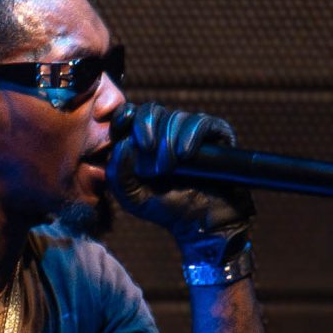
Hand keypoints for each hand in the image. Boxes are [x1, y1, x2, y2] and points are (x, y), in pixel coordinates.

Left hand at [108, 102, 254, 263]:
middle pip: (151, 110)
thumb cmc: (166, 209)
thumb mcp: (131, 197)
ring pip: (176, 117)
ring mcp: (191, 131)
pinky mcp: (216, 135)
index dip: (124, 115)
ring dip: (169, 140)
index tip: (123, 126)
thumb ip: (117, 173)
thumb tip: (123, 144)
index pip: (129, 114)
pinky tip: (186, 155)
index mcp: (142, 141)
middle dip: (146, 126)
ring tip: (170, 167)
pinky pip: (201, 122)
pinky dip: (190, 135)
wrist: (203, 223)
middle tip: (147, 148)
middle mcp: (167, 131)